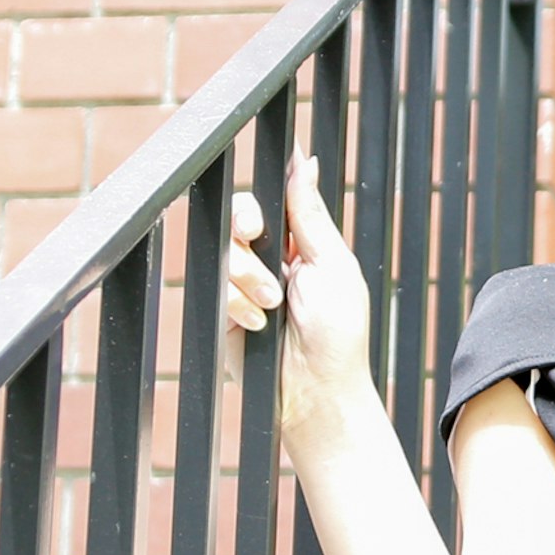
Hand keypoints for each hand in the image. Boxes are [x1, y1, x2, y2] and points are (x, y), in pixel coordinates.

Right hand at [220, 153, 375, 448]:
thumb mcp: (332, 265)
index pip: (273, 199)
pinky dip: (236, 304)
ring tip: (272, 305)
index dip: (265, 194)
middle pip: (239, 215)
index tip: (265, 199)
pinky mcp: (225, 310)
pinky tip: (257, 324)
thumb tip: (304, 163)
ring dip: (247, 274)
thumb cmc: (339, 333)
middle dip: (246, 225)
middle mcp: (271, 258)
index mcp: (302, 241)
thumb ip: (310, 214)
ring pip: (224, 249)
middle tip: (256, 237)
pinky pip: (214, 285)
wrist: (317, 391)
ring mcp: (245, 283)